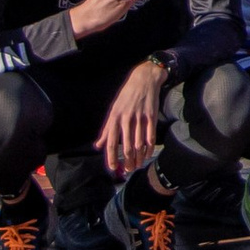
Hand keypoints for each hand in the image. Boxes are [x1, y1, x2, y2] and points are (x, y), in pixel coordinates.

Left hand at [98, 58, 168, 178]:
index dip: (111, 157)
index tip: (112, 168)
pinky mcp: (152, 116)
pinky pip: (150, 136)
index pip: (111, 143)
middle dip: (127, 161)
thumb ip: (106, 129)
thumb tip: (98, 145)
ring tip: (137, 165)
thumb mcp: (113, 110)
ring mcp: (140, 117)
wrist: (144, 79)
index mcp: (115, 118)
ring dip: (138, 157)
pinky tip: (147, 154)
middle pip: (126, 146)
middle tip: (127, 170)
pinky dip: (149, 147)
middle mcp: (126, 119)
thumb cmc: (126, 95)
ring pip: (139, 143)